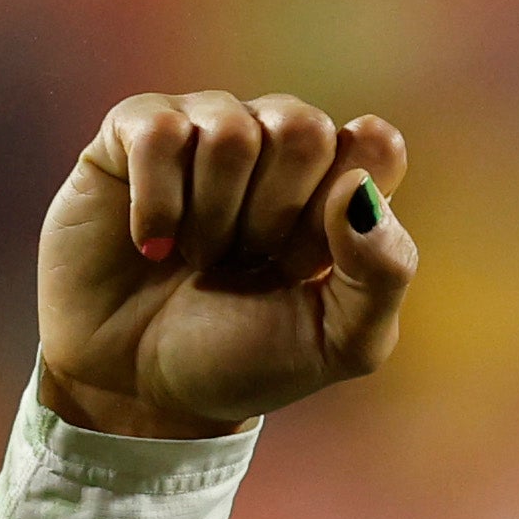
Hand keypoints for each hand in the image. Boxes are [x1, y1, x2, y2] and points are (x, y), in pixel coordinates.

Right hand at [37, 91, 415, 439]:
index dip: (340, 215)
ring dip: (213, 220)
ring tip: (199, 259)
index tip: (307, 268)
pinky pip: (159, 133)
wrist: (140, 390)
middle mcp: (274, 139)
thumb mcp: (339, 343)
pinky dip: (157, 205)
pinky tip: (151, 244)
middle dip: (274, 218)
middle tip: (249, 264)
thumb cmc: (242, 359)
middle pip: (302, 129)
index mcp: (335, 180)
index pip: (375, 146)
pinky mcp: (135, 131)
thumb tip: (357, 189)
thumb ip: (383, 273)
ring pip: (230, 131)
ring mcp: (204, 128)